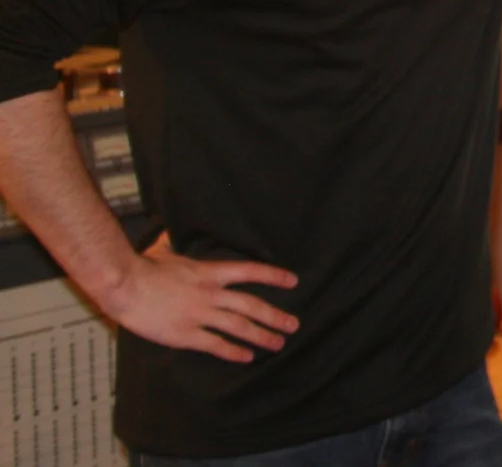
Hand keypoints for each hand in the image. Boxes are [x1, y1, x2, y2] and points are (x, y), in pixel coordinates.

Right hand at [101, 233, 297, 363]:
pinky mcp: (184, 334)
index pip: (251, 271)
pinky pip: (215, 344)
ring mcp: (199, 315)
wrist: (123, 286)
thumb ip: (175, 242)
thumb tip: (172, 229)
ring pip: (239, 327)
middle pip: (251, 305)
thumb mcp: (165, 250)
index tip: (293, 281)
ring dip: (261, 336)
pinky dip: (233, 351)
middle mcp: (210, 294)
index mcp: (209, 272)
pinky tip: (246, 357)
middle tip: (294, 325)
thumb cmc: (142, 267)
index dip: (274, 276)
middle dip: (275, 316)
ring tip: (278, 344)